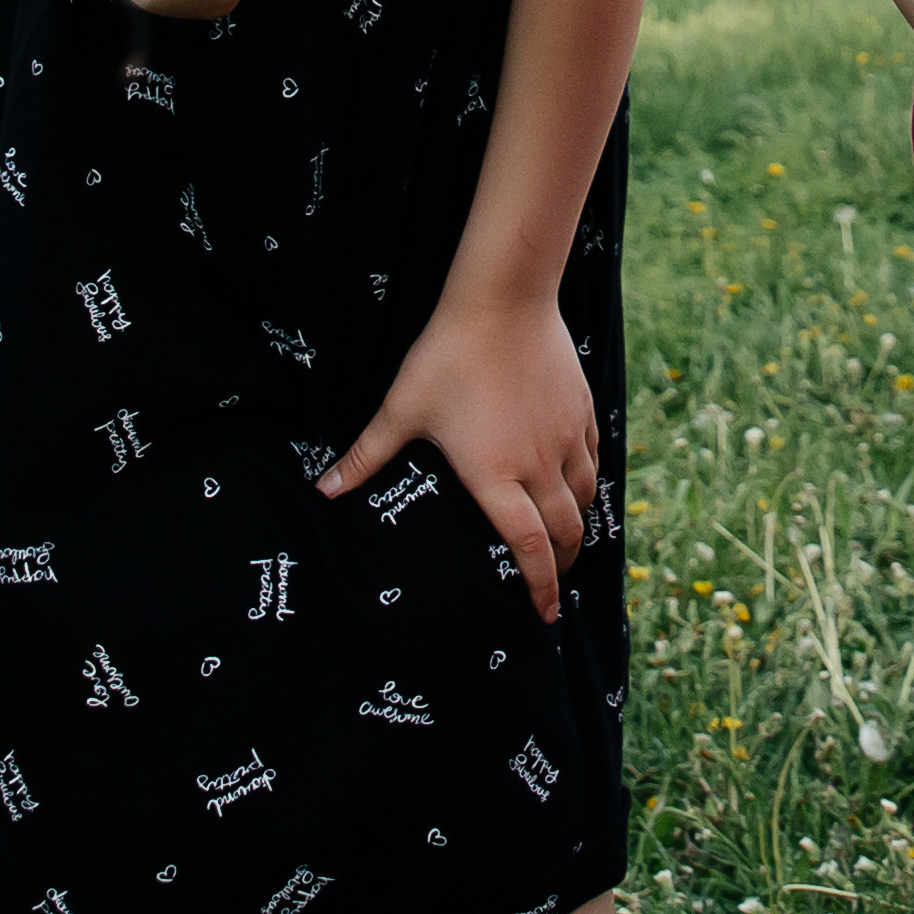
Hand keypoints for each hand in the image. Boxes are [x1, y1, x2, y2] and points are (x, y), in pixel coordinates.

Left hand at [317, 294, 600, 625]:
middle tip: (552, 582)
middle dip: (562, 565)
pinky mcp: (581, 410)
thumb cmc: (447, 355)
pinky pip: (593, 460)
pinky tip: (575, 483)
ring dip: (576, 525)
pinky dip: (586, 482)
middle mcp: (538, 464)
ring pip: (584, 499)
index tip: (543, 614)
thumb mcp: (402, 409)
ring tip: (564, 538)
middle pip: (565, 532)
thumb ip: (365, 456)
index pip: (528, 548)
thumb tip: (320, 491)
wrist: (503, 299)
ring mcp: (565, 437)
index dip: (539, 586)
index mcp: (496, 475)